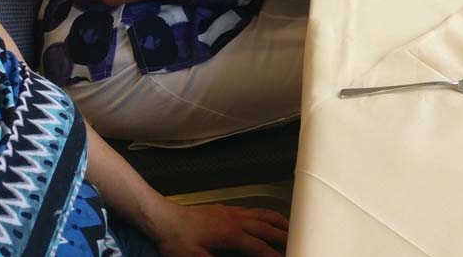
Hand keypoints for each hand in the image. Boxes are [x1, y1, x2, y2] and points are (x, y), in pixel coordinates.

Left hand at [153, 202, 288, 256]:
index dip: (274, 255)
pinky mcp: (226, 209)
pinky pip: (253, 210)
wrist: (163, 217)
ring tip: (292, 227)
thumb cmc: (176, 240)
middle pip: (267, 228)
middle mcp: (236, 220)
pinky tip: (267, 217)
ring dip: (279, 221)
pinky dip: (266, 214)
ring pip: (262, 215)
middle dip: (284, 236)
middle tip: (299, 241)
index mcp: (231, 233)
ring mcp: (232, 212)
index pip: (259, 247)